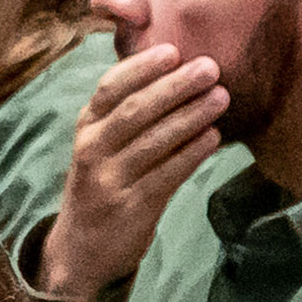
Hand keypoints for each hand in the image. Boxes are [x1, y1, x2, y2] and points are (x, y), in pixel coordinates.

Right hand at [29, 42, 231, 301]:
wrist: (80, 251)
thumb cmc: (102, 184)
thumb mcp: (100, 144)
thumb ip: (125, 111)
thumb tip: (175, 70)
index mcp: (86, 126)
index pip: (110, 87)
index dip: (142, 67)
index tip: (174, 50)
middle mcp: (92, 150)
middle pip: (135, 110)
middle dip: (176, 86)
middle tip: (211, 68)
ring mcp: (109, 181)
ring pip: (154, 141)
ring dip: (191, 116)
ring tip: (221, 98)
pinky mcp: (131, 208)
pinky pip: (167, 175)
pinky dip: (192, 154)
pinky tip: (214, 138)